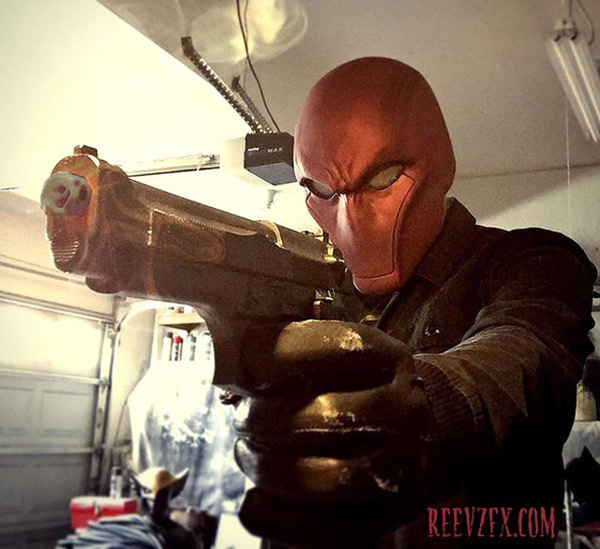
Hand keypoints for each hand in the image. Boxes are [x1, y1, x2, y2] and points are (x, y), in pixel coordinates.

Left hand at [232, 320, 435, 546]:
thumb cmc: (361, 387)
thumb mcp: (343, 356)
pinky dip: (275, 518)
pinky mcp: (384, 516)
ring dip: (265, 466)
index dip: (280, 356)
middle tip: (243, 417)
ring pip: (320, 477)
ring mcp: (399, 467)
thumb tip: (235, 360)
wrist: (420, 433)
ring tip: (246, 451)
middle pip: (325, 415)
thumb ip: (297, 351)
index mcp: (389, 359)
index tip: (241, 362)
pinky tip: (254, 501)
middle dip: (264, 417)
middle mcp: (403, 410)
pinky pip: (321, 531)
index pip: (337, 348)